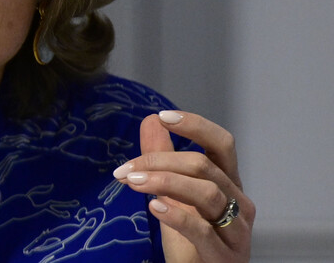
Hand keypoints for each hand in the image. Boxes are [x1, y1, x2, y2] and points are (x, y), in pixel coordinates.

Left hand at [114, 111, 254, 261]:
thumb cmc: (192, 240)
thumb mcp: (173, 195)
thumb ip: (163, 158)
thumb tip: (151, 121)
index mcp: (228, 183)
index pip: (222, 143)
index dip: (195, 125)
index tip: (162, 117)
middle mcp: (239, 202)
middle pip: (204, 166)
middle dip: (160, 161)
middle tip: (125, 169)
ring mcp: (237, 231)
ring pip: (206, 194)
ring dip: (163, 182)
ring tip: (132, 183)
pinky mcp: (225, 256)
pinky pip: (203, 231)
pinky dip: (177, 216)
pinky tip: (154, 207)